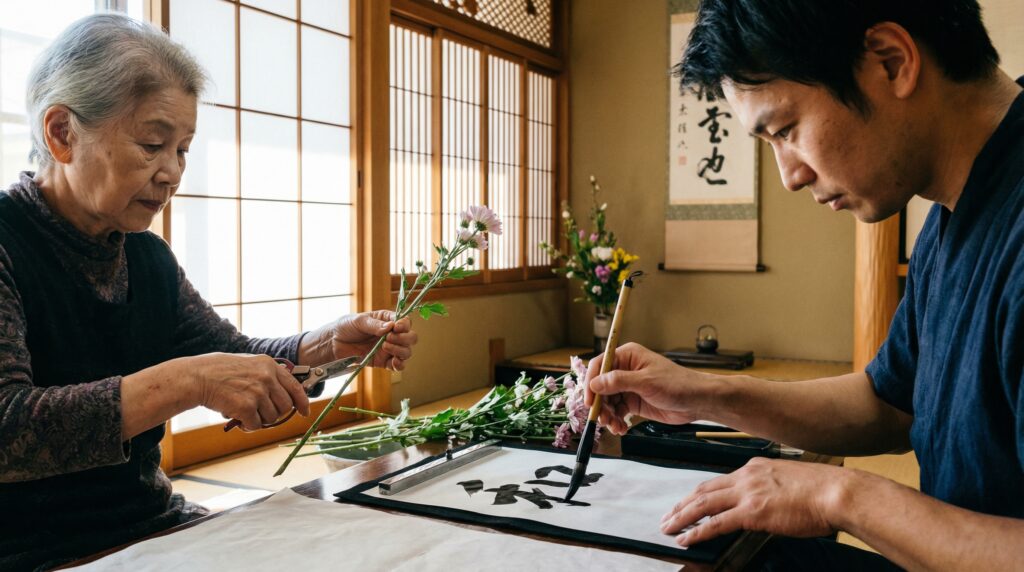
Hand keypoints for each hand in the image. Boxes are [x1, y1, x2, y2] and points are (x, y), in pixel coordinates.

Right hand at [188, 353, 309, 430]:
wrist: (197, 377)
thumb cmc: (219, 371)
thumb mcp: (249, 364)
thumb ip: (267, 376)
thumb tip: (283, 393)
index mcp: (269, 365)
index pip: (295, 386)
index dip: (302, 402)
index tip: (305, 412)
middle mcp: (267, 377)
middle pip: (285, 406)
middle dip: (275, 413)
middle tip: (260, 412)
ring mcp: (258, 392)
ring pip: (272, 418)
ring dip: (259, 419)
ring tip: (244, 412)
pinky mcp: (247, 408)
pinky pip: (256, 425)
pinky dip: (248, 426)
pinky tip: (237, 417)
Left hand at [329, 310, 417, 370]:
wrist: (334, 344)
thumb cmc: (346, 327)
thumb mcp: (359, 321)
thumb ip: (374, 325)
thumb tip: (390, 327)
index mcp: (387, 320)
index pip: (405, 322)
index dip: (405, 325)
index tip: (397, 327)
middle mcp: (392, 335)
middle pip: (411, 337)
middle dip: (404, 338)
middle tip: (388, 338)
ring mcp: (389, 349)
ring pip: (407, 352)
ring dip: (400, 350)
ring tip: (385, 347)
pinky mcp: (383, 362)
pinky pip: (398, 366)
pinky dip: (400, 365)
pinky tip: (393, 362)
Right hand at [584, 342, 707, 433]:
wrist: (696, 401)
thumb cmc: (676, 384)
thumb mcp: (646, 382)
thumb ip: (618, 382)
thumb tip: (595, 383)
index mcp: (627, 356)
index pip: (600, 365)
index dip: (591, 383)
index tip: (590, 401)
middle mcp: (625, 370)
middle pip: (600, 386)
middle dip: (600, 404)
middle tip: (602, 419)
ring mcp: (628, 387)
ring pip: (607, 401)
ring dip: (607, 415)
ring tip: (615, 426)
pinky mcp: (633, 402)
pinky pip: (616, 411)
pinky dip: (616, 420)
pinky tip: (621, 428)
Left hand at [661, 458, 843, 546]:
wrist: (836, 492)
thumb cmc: (822, 490)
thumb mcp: (789, 480)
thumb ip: (770, 489)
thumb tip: (764, 502)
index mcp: (755, 468)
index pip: (718, 481)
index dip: (699, 493)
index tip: (687, 503)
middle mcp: (746, 476)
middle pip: (703, 490)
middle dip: (682, 504)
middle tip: (668, 516)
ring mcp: (748, 493)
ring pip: (703, 504)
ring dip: (682, 517)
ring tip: (669, 527)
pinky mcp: (752, 512)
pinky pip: (716, 523)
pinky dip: (697, 531)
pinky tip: (686, 538)